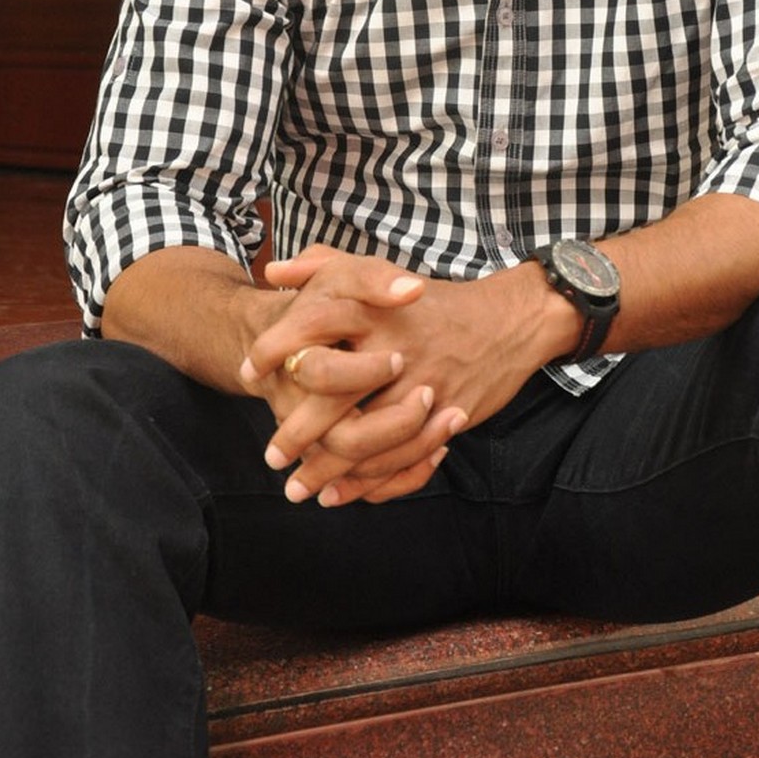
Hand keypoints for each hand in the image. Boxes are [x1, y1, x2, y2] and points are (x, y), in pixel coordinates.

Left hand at [247, 244, 564, 503]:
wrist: (509, 318)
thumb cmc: (435, 299)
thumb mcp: (379, 271)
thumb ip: (324, 265)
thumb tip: (272, 272)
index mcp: (374, 308)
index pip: (312, 324)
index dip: (275, 349)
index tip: (249, 372)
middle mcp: (395, 346)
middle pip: (333, 394)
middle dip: (296, 430)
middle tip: (271, 456)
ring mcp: (422, 384)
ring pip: (366, 436)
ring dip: (328, 469)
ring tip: (299, 488)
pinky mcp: (446, 414)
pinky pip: (401, 457)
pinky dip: (370, 481)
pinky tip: (343, 491)